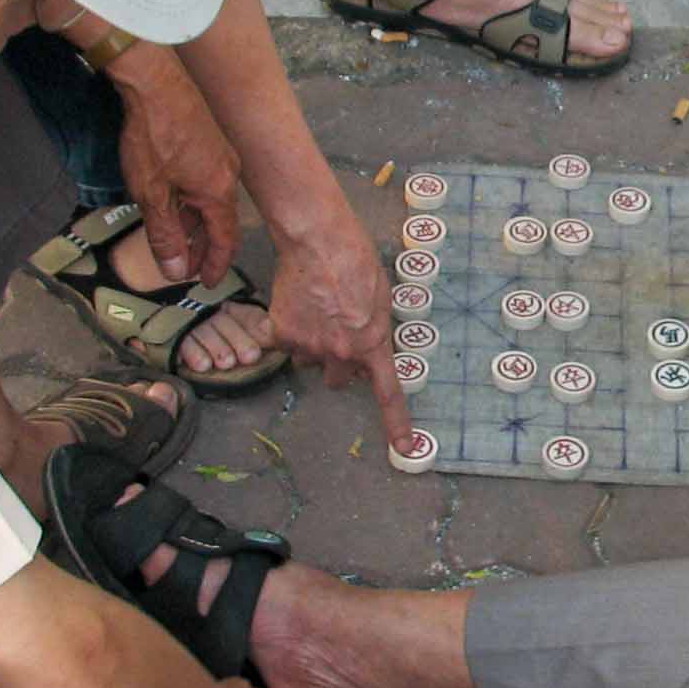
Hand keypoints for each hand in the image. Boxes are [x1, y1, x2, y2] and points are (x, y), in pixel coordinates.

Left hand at [110, 49, 242, 287]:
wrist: (153, 81)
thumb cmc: (153, 136)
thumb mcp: (152, 193)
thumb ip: (164, 235)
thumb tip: (176, 271)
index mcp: (218, 192)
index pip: (224, 240)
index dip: (215, 265)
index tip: (207, 284)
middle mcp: (227, 174)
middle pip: (219, 222)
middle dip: (202, 248)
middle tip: (186, 268)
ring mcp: (219, 155)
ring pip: (210, 201)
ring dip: (194, 224)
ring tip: (175, 240)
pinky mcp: (208, 140)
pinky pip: (205, 182)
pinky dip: (191, 201)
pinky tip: (172, 203)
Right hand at [266, 206, 412, 450]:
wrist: (317, 239)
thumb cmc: (355, 259)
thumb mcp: (380, 297)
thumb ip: (374, 330)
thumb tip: (365, 348)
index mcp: (373, 343)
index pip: (388, 393)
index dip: (398, 424)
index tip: (406, 448)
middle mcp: (341, 352)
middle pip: (338, 378)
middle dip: (337, 362)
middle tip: (334, 329)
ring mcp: (310, 346)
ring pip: (309, 361)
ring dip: (311, 344)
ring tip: (314, 308)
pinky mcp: (282, 334)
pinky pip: (284, 343)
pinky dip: (287, 329)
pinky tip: (295, 303)